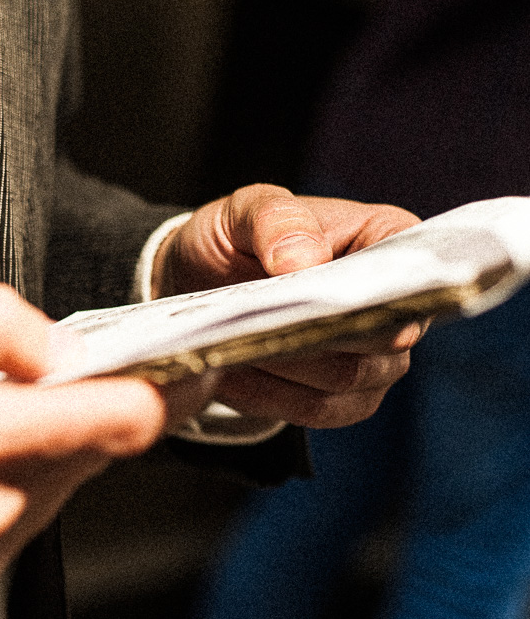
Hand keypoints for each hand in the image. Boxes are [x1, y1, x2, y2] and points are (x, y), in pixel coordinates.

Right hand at [0, 286, 219, 618]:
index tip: (173, 363)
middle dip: (82, 409)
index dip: (157, 385)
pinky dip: (1, 491)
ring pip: (56, 491)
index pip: (120, 421)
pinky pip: (16, 527)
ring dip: (38, 450)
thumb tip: (59, 345)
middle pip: (95, 454)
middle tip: (39, 374)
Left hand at [154, 184, 423, 427]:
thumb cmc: (238, 238)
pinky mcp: (345, 399)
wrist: (204, 284)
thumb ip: (275, 220)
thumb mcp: (244, 209)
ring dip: (289, 367)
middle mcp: (397, 305)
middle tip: (267, 327)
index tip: (342, 300)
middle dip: (323, 333)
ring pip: (348, 378)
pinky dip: (269, 396)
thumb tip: (304, 261)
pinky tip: (229, 374)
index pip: (414, 268)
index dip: (387, 289)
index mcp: (390, 240)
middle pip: (384, 336)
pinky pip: (317, 410)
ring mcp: (378, 358)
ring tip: (236, 347)